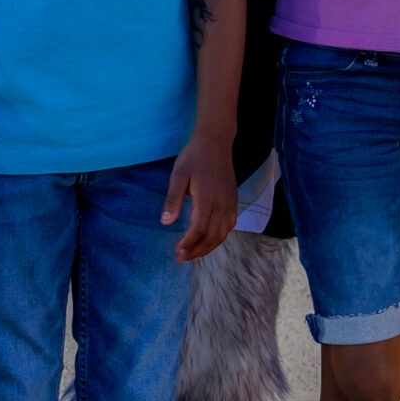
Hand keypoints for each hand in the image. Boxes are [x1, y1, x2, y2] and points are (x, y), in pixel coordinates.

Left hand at [162, 131, 237, 261]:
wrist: (216, 142)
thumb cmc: (194, 157)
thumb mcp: (178, 175)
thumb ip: (173, 200)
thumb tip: (165, 223)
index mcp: (207, 199)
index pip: (199, 229)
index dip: (188, 244)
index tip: (177, 252)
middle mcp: (222, 205)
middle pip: (212, 237)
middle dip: (197, 251)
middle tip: (182, 258)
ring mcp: (230, 204)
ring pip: (222, 234)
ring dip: (208, 247)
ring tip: (194, 254)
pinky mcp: (234, 201)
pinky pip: (229, 226)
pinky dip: (219, 238)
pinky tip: (210, 241)